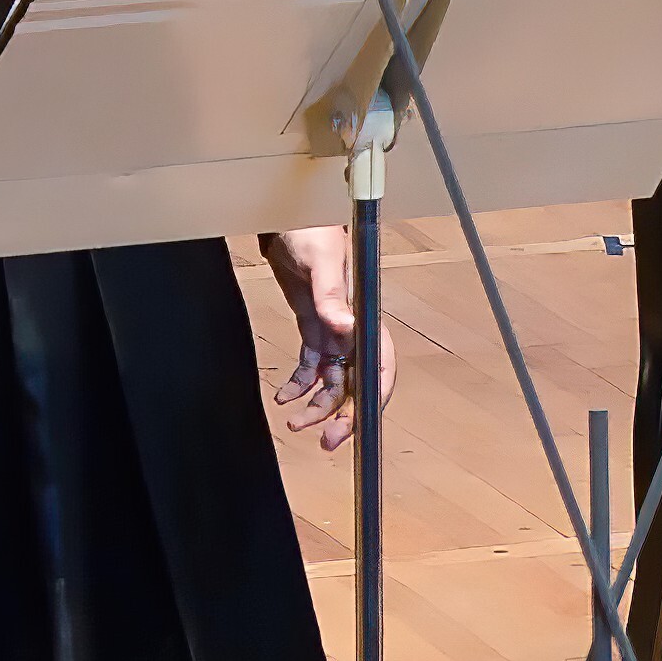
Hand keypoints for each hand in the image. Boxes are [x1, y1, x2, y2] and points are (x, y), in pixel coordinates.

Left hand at [259, 222, 369, 447]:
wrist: (290, 218)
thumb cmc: (312, 232)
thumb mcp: (321, 261)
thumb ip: (331, 296)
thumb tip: (345, 327)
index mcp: (363, 316)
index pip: (378, 365)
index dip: (373, 397)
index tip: (359, 424)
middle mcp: (353, 328)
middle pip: (356, 382)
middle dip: (343, 415)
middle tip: (325, 442)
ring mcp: (334, 329)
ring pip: (332, 380)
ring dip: (317, 405)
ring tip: (294, 421)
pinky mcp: (313, 325)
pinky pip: (311, 365)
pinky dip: (299, 384)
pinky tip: (283, 396)